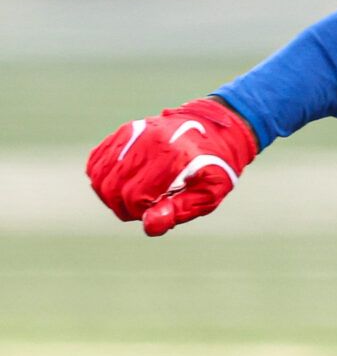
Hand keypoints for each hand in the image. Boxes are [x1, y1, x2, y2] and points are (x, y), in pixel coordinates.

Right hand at [86, 97, 257, 235]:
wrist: (220, 129)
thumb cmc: (215, 166)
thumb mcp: (209, 192)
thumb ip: (179, 209)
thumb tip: (149, 226)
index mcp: (173, 156)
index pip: (133, 196)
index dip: (138, 211)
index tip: (154, 210)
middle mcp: (151, 140)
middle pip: (111, 187)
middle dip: (122, 206)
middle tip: (141, 207)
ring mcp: (136, 132)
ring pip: (100, 175)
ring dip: (109, 193)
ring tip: (132, 195)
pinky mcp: (126, 130)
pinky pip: (97, 159)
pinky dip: (101, 176)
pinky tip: (120, 182)